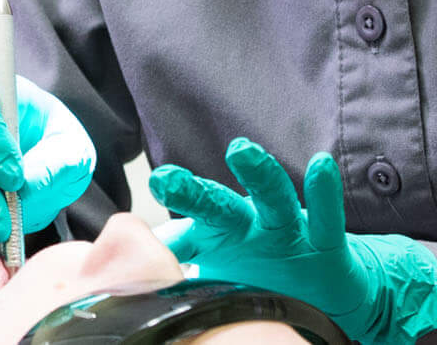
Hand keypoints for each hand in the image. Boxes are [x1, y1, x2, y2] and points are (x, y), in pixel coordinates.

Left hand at [150, 138, 436, 344]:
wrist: (325, 285)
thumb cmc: (259, 265)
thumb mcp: (213, 264)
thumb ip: (172, 257)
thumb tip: (110, 266)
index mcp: (216, 237)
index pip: (180, 230)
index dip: (154, 223)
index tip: (135, 202)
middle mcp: (247, 227)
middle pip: (216, 208)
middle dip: (191, 193)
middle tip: (164, 179)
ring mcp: (285, 230)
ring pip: (271, 201)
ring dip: (257, 176)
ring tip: (241, 150)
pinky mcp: (324, 242)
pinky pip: (325, 219)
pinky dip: (324, 195)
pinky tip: (319, 165)